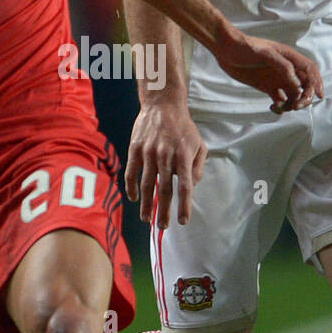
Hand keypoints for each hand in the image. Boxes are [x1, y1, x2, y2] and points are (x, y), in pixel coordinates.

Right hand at [125, 98, 207, 227]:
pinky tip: (134, 198)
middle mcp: (166, 156)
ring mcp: (149, 153)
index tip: (183, 221)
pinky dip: (132, 187)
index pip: (185, 187)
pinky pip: (132, 172)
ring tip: (147, 219)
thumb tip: (192, 186)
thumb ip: (198, 167)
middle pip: (165, 190)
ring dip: (146, 204)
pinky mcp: (135, 149)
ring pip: (147, 184)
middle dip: (163, 211)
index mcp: (183, 156)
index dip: (184, 206)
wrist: (162, 105)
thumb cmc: (184, 127)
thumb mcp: (199, 145)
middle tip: (163, 227)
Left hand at [215, 35, 323, 111]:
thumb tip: (297, 83)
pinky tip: (273, 107)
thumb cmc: (245, 46)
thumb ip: (283, 66)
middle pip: (305, 86)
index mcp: (289, 58)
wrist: (225, 49)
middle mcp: (286, 69)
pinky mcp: (267, 87)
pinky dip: (280, 107)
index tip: (319, 96)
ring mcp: (277, 79)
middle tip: (296, 106)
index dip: (317, 82)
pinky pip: (280, 100)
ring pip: (294, 95)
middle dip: (305, 97)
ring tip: (281, 107)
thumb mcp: (265, 53)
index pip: (310, 71)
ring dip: (292, 104)